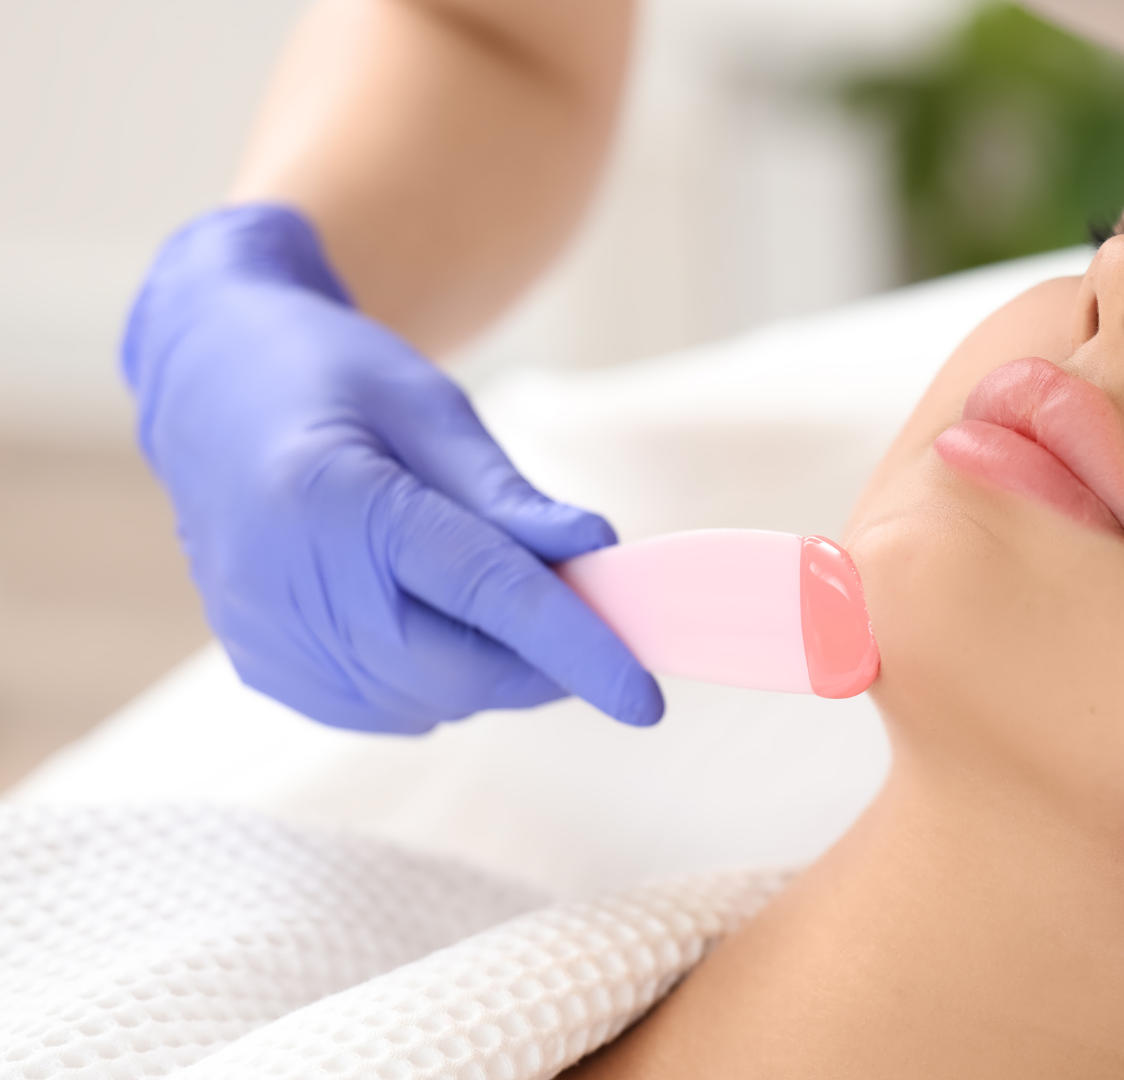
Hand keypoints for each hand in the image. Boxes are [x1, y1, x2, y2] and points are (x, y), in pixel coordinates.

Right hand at [122, 204, 661, 732]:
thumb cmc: (334, 378)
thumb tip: (596, 555)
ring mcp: (268, 638)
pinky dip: (438, 677)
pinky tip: (431, 613)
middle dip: (543, 660)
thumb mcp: (433, 408)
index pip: (485, 595)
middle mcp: (288, 584)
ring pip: (430, 703)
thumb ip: (510, 496)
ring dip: (493, 667)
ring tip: (490, 588)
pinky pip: (389, 709)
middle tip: (584, 610)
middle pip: (459, 671)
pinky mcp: (266, 670)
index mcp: (335, 501)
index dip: (575, 649)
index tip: (644, 699)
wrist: (210, 385)